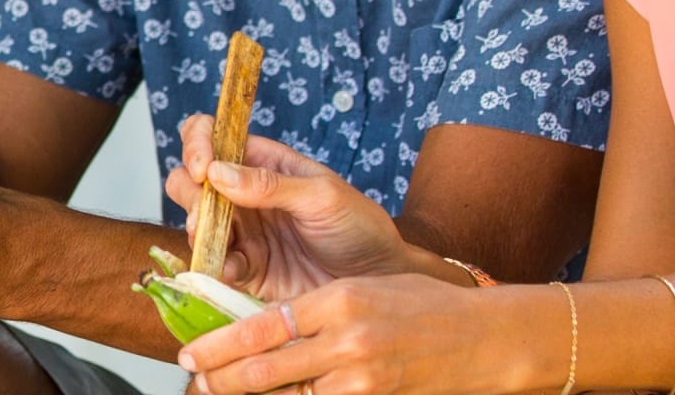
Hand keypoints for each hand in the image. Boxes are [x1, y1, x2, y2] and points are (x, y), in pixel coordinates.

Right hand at [161, 115, 411, 300]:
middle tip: (206, 213)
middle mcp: (245, 195)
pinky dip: (214, 266)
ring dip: (197, 230)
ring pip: (195, 222)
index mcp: (263, 164)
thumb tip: (217, 171)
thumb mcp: (322, 197)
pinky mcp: (246, 269)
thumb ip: (270, 184)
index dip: (198, 144)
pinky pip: (214, 264)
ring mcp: (243, 232)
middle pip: (190, 180)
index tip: (203, 168)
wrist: (378, 280)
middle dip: (189, 193)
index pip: (214, 137)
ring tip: (215, 243)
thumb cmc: (359, 227)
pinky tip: (233, 270)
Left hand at [176, 273, 526, 394]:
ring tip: (221, 394)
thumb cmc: (423, 306)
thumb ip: (316, 310)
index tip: (191, 352)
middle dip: (222, 379)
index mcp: (339, 301)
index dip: (220, 344)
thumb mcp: (363, 290)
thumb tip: (264, 327)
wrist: (483, 339)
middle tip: (195, 382)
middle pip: (267, 369)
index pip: (263, 326)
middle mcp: (347, 341)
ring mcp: (362, 378)